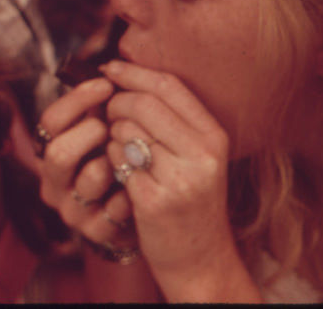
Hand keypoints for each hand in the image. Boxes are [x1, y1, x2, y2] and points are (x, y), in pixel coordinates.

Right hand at [37, 78, 137, 249]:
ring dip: (114, 161)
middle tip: (113, 124)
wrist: (145, 208)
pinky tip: (140, 183)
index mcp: (55, 149)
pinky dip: (130, 192)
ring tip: (130, 155)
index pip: (50, 121)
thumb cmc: (124, 158)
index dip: (76, 99)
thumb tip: (114, 68)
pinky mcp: (96, 232)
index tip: (105, 83)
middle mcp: (56, 181)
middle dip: (89, 132)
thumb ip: (104, 106)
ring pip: (88, 180)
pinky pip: (112, 210)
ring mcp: (74, 209)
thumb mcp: (109, 129)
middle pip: (57, 153)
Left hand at [102, 60, 259, 300]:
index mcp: (214, 136)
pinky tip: (120, 169)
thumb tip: (126, 74)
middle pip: (144, 104)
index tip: (110, 67)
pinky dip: (111, 159)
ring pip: (127, 131)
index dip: (134, 72)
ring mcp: (179, 179)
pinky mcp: (153, 201)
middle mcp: (202, 155)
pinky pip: (117, 161)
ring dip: (113, 134)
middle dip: (117, 102)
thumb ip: (172, 117)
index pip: (169, 86)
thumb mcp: (198, 153)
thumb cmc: (191, 196)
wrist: (200, 255)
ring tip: (121, 148)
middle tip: (108, 112)